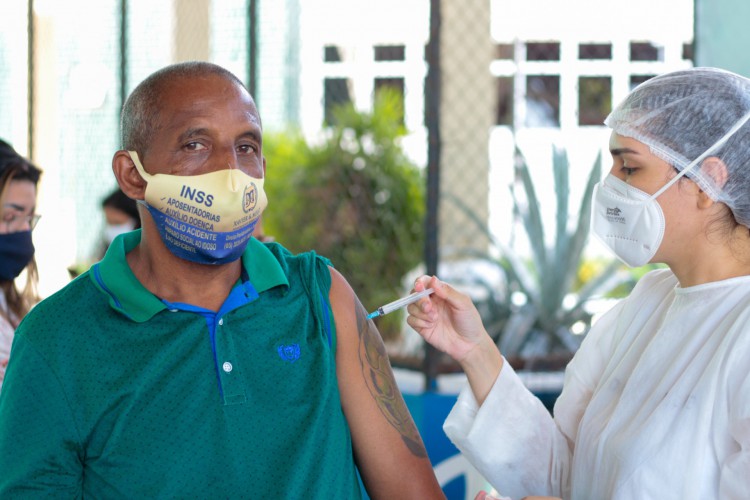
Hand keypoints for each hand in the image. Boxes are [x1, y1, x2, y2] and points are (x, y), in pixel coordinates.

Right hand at [407, 276, 503, 403]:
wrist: (470, 345)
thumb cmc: (470, 322)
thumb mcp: (463, 304)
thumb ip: (448, 292)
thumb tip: (433, 280)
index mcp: (441, 293)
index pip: (425, 282)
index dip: (419, 282)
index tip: (420, 287)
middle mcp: (431, 302)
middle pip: (415, 294)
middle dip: (420, 299)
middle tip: (429, 308)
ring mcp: (425, 315)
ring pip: (411, 307)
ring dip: (421, 312)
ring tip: (435, 319)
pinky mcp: (421, 327)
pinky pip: (410, 320)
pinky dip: (418, 321)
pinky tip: (430, 326)